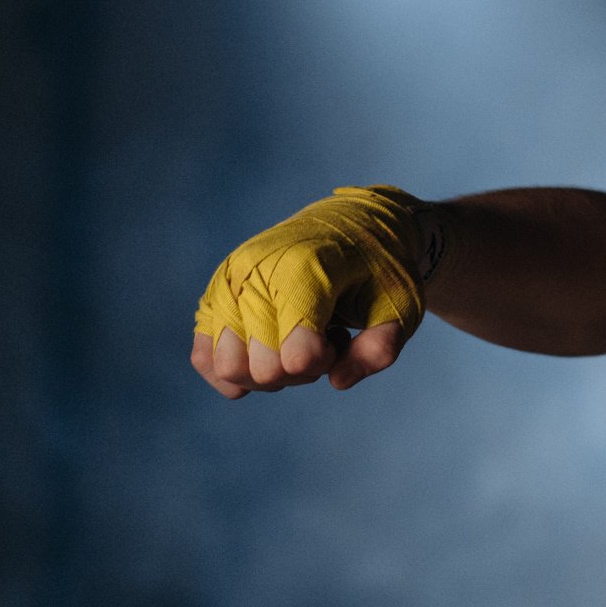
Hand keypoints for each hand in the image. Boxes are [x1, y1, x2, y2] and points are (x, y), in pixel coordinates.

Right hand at [190, 185, 428, 398]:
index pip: (296, 355)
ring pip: (228, 368)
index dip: (325, 361)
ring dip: (268, 371)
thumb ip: (381, 349)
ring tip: (295, 338)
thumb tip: (338, 381)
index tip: (341, 337)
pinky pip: (205, 359)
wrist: (352, 224)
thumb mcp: (400, 305)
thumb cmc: (378, 268)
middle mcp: (254, 272)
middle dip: (301, 370)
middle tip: (324, 336)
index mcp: (303, 270)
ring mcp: (227, 283)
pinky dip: (238, 370)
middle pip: (264, 370)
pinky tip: (270, 347)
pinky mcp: (213, 297)